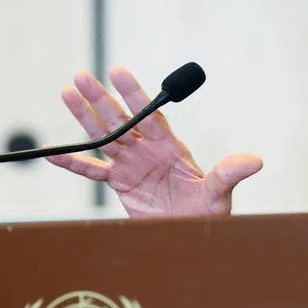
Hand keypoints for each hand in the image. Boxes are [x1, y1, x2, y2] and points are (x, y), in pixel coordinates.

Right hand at [46, 66, 261, 217]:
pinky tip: (53, 151)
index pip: (149, 115)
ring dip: (86, 117)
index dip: (134, 94)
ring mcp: (133, 165)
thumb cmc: (208, 212)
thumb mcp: (220, 193)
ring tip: (67, 93)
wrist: (192, 236)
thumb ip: (229, 174)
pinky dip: (74, 162)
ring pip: (105, 137)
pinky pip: (93, 171)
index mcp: (171, 147)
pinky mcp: (121, 184)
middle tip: (81, 76)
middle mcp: (149, 150)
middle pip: (121, 120)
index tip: (118, 71)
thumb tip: (254, 161)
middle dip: (101, 99)